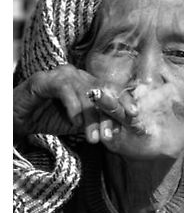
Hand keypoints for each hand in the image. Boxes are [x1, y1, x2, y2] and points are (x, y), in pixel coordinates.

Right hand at [13, 64, 138, 142]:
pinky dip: (72, 106)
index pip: (111, 89)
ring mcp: (61, 75)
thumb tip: (118, 129)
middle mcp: (77, 75)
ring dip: (90, 116)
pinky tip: (75, 121)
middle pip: (100, 92)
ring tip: (93, 137)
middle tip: (109, 135)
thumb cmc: (49, 119)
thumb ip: (96, 122)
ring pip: (84, 92)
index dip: (123, 101)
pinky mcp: (44, 79)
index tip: (134, 116)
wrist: (19, 119)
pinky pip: (64, 89)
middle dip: (107, 115)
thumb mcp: (79, 123)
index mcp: (88, 83)